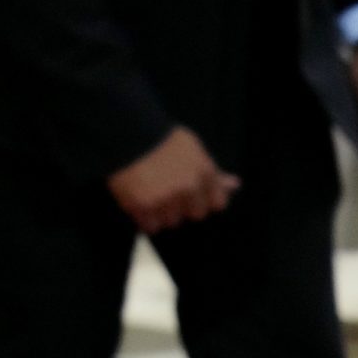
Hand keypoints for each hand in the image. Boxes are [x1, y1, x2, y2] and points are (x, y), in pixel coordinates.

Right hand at [107, 127, 238, 233]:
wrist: (122, 131)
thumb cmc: (157, 136)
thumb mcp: (190, 147)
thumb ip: (211, 170)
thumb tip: (234, 184)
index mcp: (203, 171)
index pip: (217, 203)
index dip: (202, 198)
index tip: (191, 192)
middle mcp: (187, 188)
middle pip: (194, 214)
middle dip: (182, 205)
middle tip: (165, 189)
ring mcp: (164, 198)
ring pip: (170, 221)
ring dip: (161, 212)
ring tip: (148, 192)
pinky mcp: (142, 206)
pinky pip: (149, 226)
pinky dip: (143, 218)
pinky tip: (137, 201)